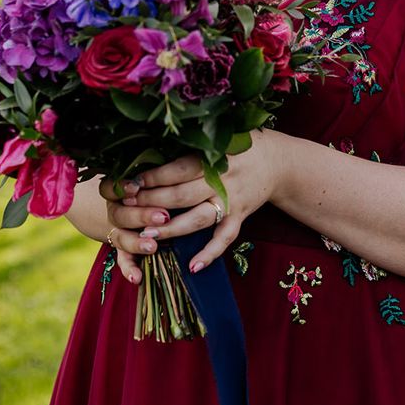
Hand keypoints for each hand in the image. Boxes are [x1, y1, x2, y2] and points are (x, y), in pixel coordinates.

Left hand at [99, 129, 287, 282]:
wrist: (278, 161)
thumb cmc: (240, 146)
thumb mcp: (219, 138)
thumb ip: (191, 145)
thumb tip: (150, 150)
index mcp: (214, 157)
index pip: (177, 169)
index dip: (152, 177)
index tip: (129, 183)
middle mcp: (222, 180)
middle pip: (182, 195)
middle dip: (152, 203)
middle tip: (127, 208)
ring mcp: (232, 201)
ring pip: (198, 219)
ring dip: (172, 229)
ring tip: (146, 238)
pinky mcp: (241, 217)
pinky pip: (225, 238)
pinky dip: (210, 253)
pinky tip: (192, 266)